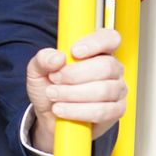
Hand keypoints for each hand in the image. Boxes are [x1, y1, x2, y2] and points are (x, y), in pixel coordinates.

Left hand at [27, 27, 126, 152]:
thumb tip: (57, 57)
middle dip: (74, 75)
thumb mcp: (37, 70)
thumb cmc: (49, 89)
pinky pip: (104, 111)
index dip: (96, 43)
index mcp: (97, 52)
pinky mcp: (117, 111)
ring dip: (72, 94)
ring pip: (104, 90)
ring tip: (54, 95)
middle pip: (106, 66)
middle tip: (54, 79)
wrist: (48, 117)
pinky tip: (62, 110)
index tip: (75, 52)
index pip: (110, 38)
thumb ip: (43, 59)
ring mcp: (117, 90)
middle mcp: (112, 69)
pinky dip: (78, 111)